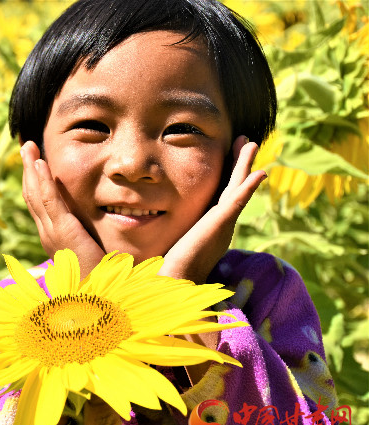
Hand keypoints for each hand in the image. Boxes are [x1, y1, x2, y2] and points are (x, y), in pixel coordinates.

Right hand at [21, 141, 104, 279]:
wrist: (101, 302)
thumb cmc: (104, 282)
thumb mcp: (96, 256)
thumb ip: (95, 243)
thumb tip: (105, 233)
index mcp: (55, 239)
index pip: (41, 206)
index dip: (37, 183)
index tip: (37, 163)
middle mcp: (48, 235)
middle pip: (33, 196)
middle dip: (30, 170)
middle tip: (28, 147)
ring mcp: (53, 234)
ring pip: (36, 195)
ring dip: (33, 168)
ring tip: (30, 147)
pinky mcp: (63, 232)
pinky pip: (49, 201)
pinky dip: (43, 181)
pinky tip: (41, 163)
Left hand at [159, 135, 265, 283]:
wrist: (177, 279)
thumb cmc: (175, 267)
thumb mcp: (179, 240)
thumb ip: (181, 231)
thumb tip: (166, 229)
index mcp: (215, 225)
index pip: (224, 193)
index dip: (230, 174)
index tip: (233, 156)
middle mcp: (224, 222)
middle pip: (235, 186)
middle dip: (240, 163)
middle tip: (247, 141)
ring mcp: (225, 222)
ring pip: (239, 187)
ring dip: (246, 165)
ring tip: (252, 143)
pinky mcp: (222, 223)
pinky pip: (238, 200)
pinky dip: (249, 186)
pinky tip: (260, 172)